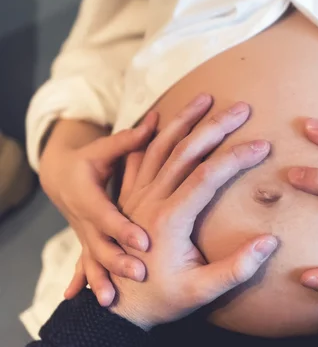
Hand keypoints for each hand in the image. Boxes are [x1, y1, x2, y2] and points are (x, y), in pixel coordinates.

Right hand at [39, 113, 158, 304]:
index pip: (107, 214)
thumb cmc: (88, 160)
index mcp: (87, 196)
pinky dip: (84, 282)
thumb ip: (127, 141)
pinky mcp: (87, 243)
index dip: (123, 227)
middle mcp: (84, 219)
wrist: (60, 177)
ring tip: (113, 299)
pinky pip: (86, 266)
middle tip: (139, 273)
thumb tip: (155, 120)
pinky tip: (88, 299)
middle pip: (100, 243)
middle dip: (117, 260)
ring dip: (100, 279)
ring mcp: (84, 235)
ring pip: (92, 260)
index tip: (144, 240)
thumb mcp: (103, 149)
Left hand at [108, 100, 276, 329]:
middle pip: (185, 150)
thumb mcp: (201, 293)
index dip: (237, 157)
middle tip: (241, 107)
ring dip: (183, 120)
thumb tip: (270, 241)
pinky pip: (137, 156)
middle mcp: (150, 200)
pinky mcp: (129, 197)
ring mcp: (136, 196)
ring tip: (204, 98)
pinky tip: (157, 117)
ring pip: (159, 146)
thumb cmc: (162, 300)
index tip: (262, 145)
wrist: (118, 307)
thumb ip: (237, 268)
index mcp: (170, 219)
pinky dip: (148, 133)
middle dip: (215, 126)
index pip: (208, 175)